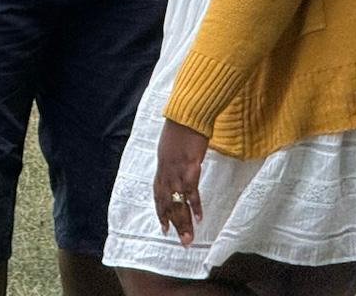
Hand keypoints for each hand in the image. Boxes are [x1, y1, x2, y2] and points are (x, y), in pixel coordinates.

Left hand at [153, 120, 207, 245]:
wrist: (187, 114)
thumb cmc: (181, 126)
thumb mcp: (171, 144)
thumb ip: (172, 158)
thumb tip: (177, 163)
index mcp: (161, 167)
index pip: (158, 195)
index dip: (161, 212)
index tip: (164, 227)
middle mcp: (166, 172)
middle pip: (167, 203)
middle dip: (174, 224)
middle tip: (180, 242)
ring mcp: (177, 171)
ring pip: (178, 202)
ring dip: (183, 222)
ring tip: (188, 239)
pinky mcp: (190, 167)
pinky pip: (191, 192)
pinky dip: (194, 206)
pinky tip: (198, 218)